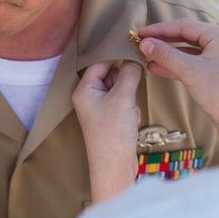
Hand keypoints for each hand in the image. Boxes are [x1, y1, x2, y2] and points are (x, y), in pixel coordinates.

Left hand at [73, 61, 141, 201]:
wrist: (114, 167)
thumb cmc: (112, 134)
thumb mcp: (123, 98)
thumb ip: (129, 74)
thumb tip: (134, 58)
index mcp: (84, 90)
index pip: (100, 62)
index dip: (115, 56)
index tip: (133, 50)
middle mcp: (89, 98)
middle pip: (111, 75)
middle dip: (125, 83)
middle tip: (128, 94)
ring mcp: (99, 109)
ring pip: (121, 90)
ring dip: (129, 98)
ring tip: (127, 113)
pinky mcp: (110, 119)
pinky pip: (124, 104)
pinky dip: (130, 110)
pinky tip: (130, 122)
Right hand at [138, 19, 218, 150]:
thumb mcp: (190, 71)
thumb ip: (166, 55)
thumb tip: (145, 43)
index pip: (183, 26)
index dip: (159, 29)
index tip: (140, 33)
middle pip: (185, 36)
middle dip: (162, 40)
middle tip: (141, 43)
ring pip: (187, 50)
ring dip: (167, 54)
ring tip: (145, 56)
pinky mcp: (215, 71)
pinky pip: (191, 63)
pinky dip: (175, 65)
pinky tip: (156, 67)